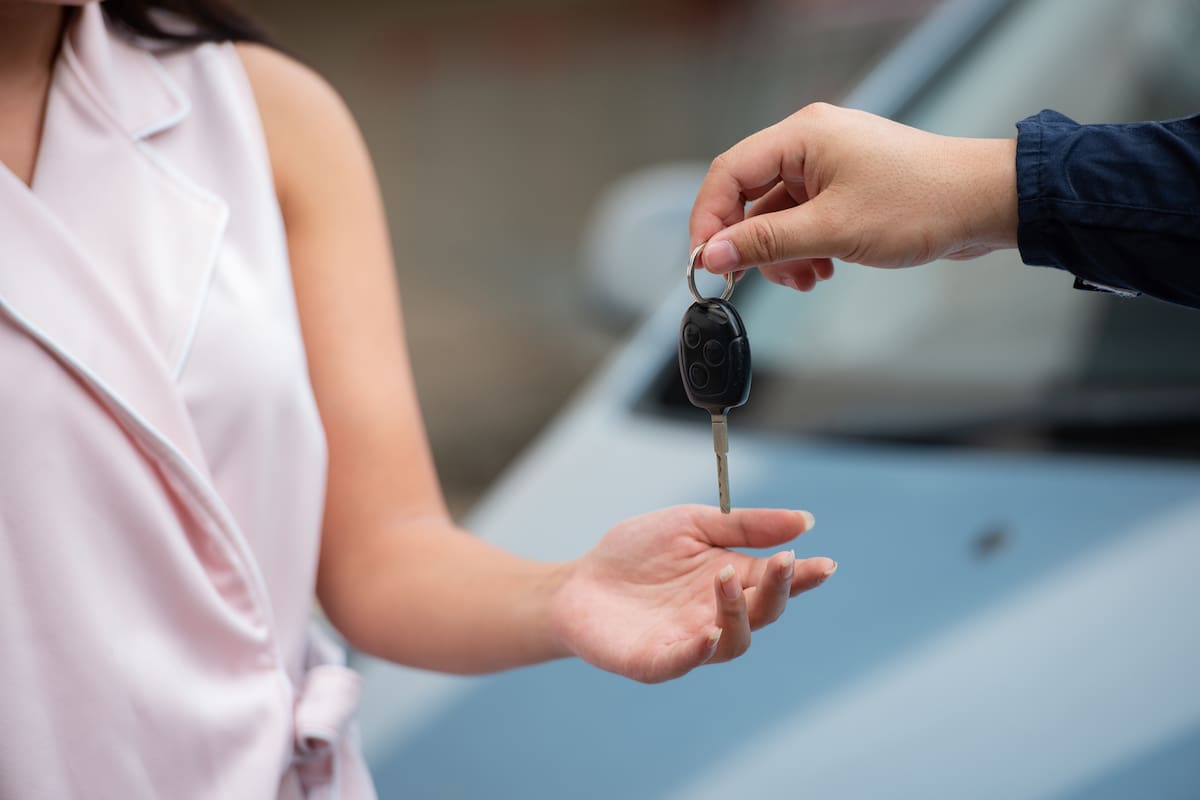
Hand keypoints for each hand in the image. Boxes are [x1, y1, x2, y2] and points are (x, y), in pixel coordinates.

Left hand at [550, 505, 835, 683]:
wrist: (577, 582)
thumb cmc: (635, 553)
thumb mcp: (692, 523)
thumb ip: (745, 525)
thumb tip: (805, 521)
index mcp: (732, 580)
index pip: (777, 581)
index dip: (803, 577)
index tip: (825, 564)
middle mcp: (718, 615)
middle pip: (765, 613)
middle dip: (779, 590)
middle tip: (782, 564)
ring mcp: (690, 642)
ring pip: (735, 642)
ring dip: (738, 612)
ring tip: (726, 579)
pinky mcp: (656, 661)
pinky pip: (684, 662)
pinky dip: (699, 651)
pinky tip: (707, 632)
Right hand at [689, 102, 1017, 290]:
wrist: (985, 204)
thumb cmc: (923, 202)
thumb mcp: (832, 230)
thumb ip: (767, 242)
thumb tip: (713, 254)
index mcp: (802, 136)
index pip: (729, 173)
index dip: (708, 219)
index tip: (705, 261)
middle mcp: (812, 143)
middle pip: (751, 196)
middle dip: (751, 243)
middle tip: (747, 279)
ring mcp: (831, 166)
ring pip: (778, 214)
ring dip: (782, 254)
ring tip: (804, 280)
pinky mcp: (848, 188)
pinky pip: (805, 219)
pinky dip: (805, 249)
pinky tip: (823, 271)